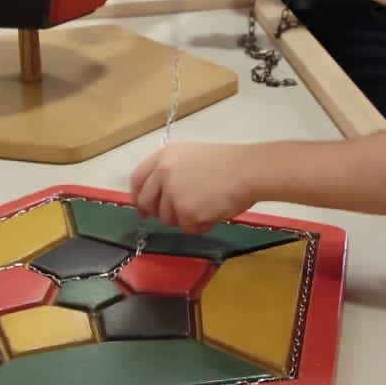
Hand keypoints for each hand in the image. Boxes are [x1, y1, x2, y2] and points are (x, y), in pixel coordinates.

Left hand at [129, 142, 258, 231]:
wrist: (247, 171)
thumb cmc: (228, 164)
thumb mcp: (192, 157)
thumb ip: (171, 172)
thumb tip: (159, 196)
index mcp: (164, 156)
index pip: (137, 178)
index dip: (138, 195)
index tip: (142, 205)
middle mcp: (163, 173)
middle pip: (147, 202)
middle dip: (157, 213)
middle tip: (175, 215)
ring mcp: (173, 194)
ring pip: (167, 218)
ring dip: (184, 218)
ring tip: (206, 206)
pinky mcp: (185, 212)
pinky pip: (187, 228)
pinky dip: (199, 226)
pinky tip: (213, 213)